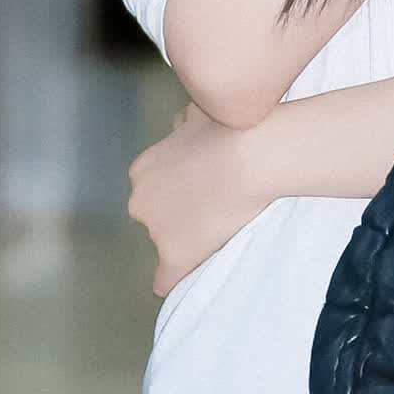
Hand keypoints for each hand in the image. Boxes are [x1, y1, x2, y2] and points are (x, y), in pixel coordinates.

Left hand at [127, 100, 273, 297]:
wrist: (253, 154)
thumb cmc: (231, 128)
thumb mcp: (196, 113)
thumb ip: (182, 125)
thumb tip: (181, 124)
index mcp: (143, 168)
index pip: (152, 192)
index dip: (179, 192)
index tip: (203, 190)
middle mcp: (140, 200)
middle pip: (154, 218)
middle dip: (178, 215)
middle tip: (214, 208)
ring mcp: (156, 230)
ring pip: (164, 245)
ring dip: (185, 240)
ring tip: (219, 230)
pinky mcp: (173, 255)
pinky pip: (165, 280)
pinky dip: (176, 279)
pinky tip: (189, 279)